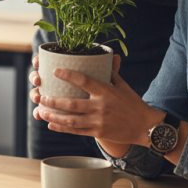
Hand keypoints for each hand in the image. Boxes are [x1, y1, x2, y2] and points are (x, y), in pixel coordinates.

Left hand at [30, 54, 159, 149]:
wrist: (147, 127)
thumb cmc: (133, 103)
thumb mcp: (123, 85)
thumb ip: (112, 72)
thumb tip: (110, 55)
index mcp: (106, 92)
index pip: (84, 81)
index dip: (68, 75)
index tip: (55, 71)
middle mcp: (101, 107)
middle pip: (72, 104)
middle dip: (53, 101)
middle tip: (39, 96)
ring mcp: (99, 121)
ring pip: (71, 120)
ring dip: (54, 116)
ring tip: (41, 110)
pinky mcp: (99, 132)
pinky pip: (77, 131)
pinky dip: (62, 128)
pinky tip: (51, 124)